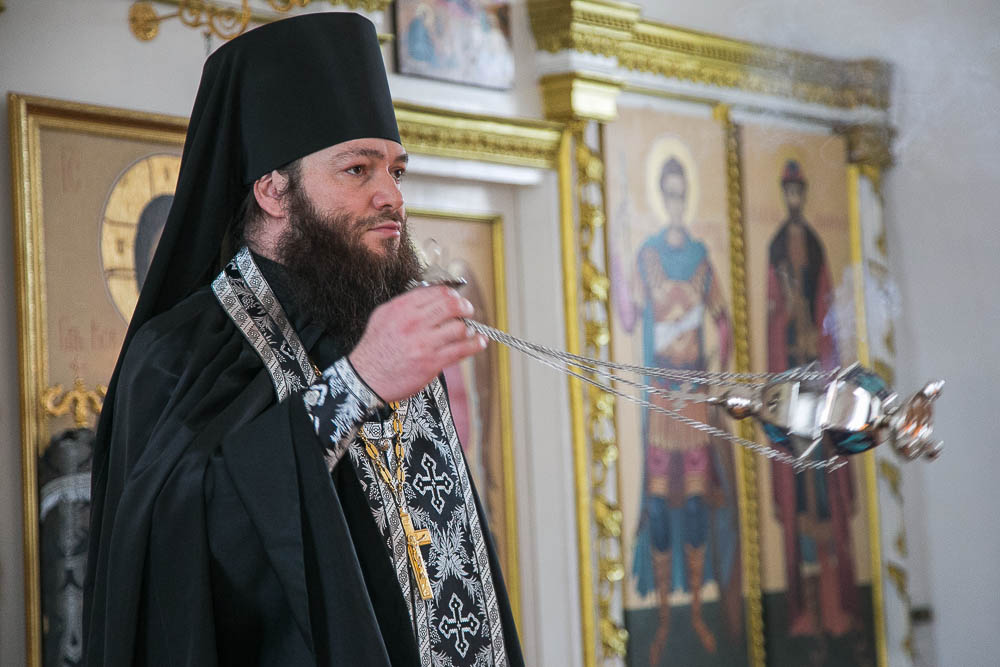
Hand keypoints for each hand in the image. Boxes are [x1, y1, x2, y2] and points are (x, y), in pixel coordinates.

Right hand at [348, 286, 487, 402]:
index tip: (457, 299)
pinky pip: (461, 350)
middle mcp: (414, 322)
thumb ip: (406, 304)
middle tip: (468, 311)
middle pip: (452, 305)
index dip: (452, 294)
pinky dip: (475, 344)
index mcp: (402, 308)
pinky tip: (480, 342)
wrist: (365, 378)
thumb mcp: (383, 316)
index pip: (438, 292)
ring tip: (470, 331)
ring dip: (469, 328)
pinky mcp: (432, 362)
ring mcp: (424, 343)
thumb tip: (430, 295)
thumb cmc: (374, 348)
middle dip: (464, 307)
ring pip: (460, 327)